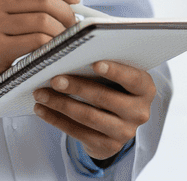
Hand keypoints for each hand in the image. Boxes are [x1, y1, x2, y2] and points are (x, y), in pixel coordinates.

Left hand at [32, 60, 155, 161]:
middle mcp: (139, 112)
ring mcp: (125, 132)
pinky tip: (42, 109)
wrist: (116, 122)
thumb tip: (72, 40)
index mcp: (145, 88)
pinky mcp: (108, 146)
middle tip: (54, 78)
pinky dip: (56, 120)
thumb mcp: (115, 73)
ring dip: (61, 104)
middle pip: (105, 98)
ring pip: (89, 117)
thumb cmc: (112, 85)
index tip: (95, 62)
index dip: (115, 71)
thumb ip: (102, 57)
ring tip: (41, 93)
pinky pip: (78, 133)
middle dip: (77, 87)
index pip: (133, 79)